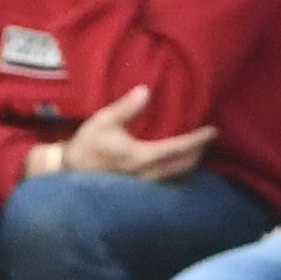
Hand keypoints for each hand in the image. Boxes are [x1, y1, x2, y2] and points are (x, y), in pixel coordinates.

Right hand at [58, 88, 214, 182]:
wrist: (68, 172)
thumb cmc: (86, 145)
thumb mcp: (103, 120)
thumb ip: (127, 107)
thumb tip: (146, 91)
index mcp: (140, 157)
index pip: (177, 149)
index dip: (197, 140)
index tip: (212, 131)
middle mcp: (145, 175)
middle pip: (182, 166)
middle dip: (198, 152)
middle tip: (209, 139)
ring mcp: (142, 186)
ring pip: (175, 176)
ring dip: (190, 163)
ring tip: (198, 150)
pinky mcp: (138, 189)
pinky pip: (166, 180)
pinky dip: (177, 170)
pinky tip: (179, 163)